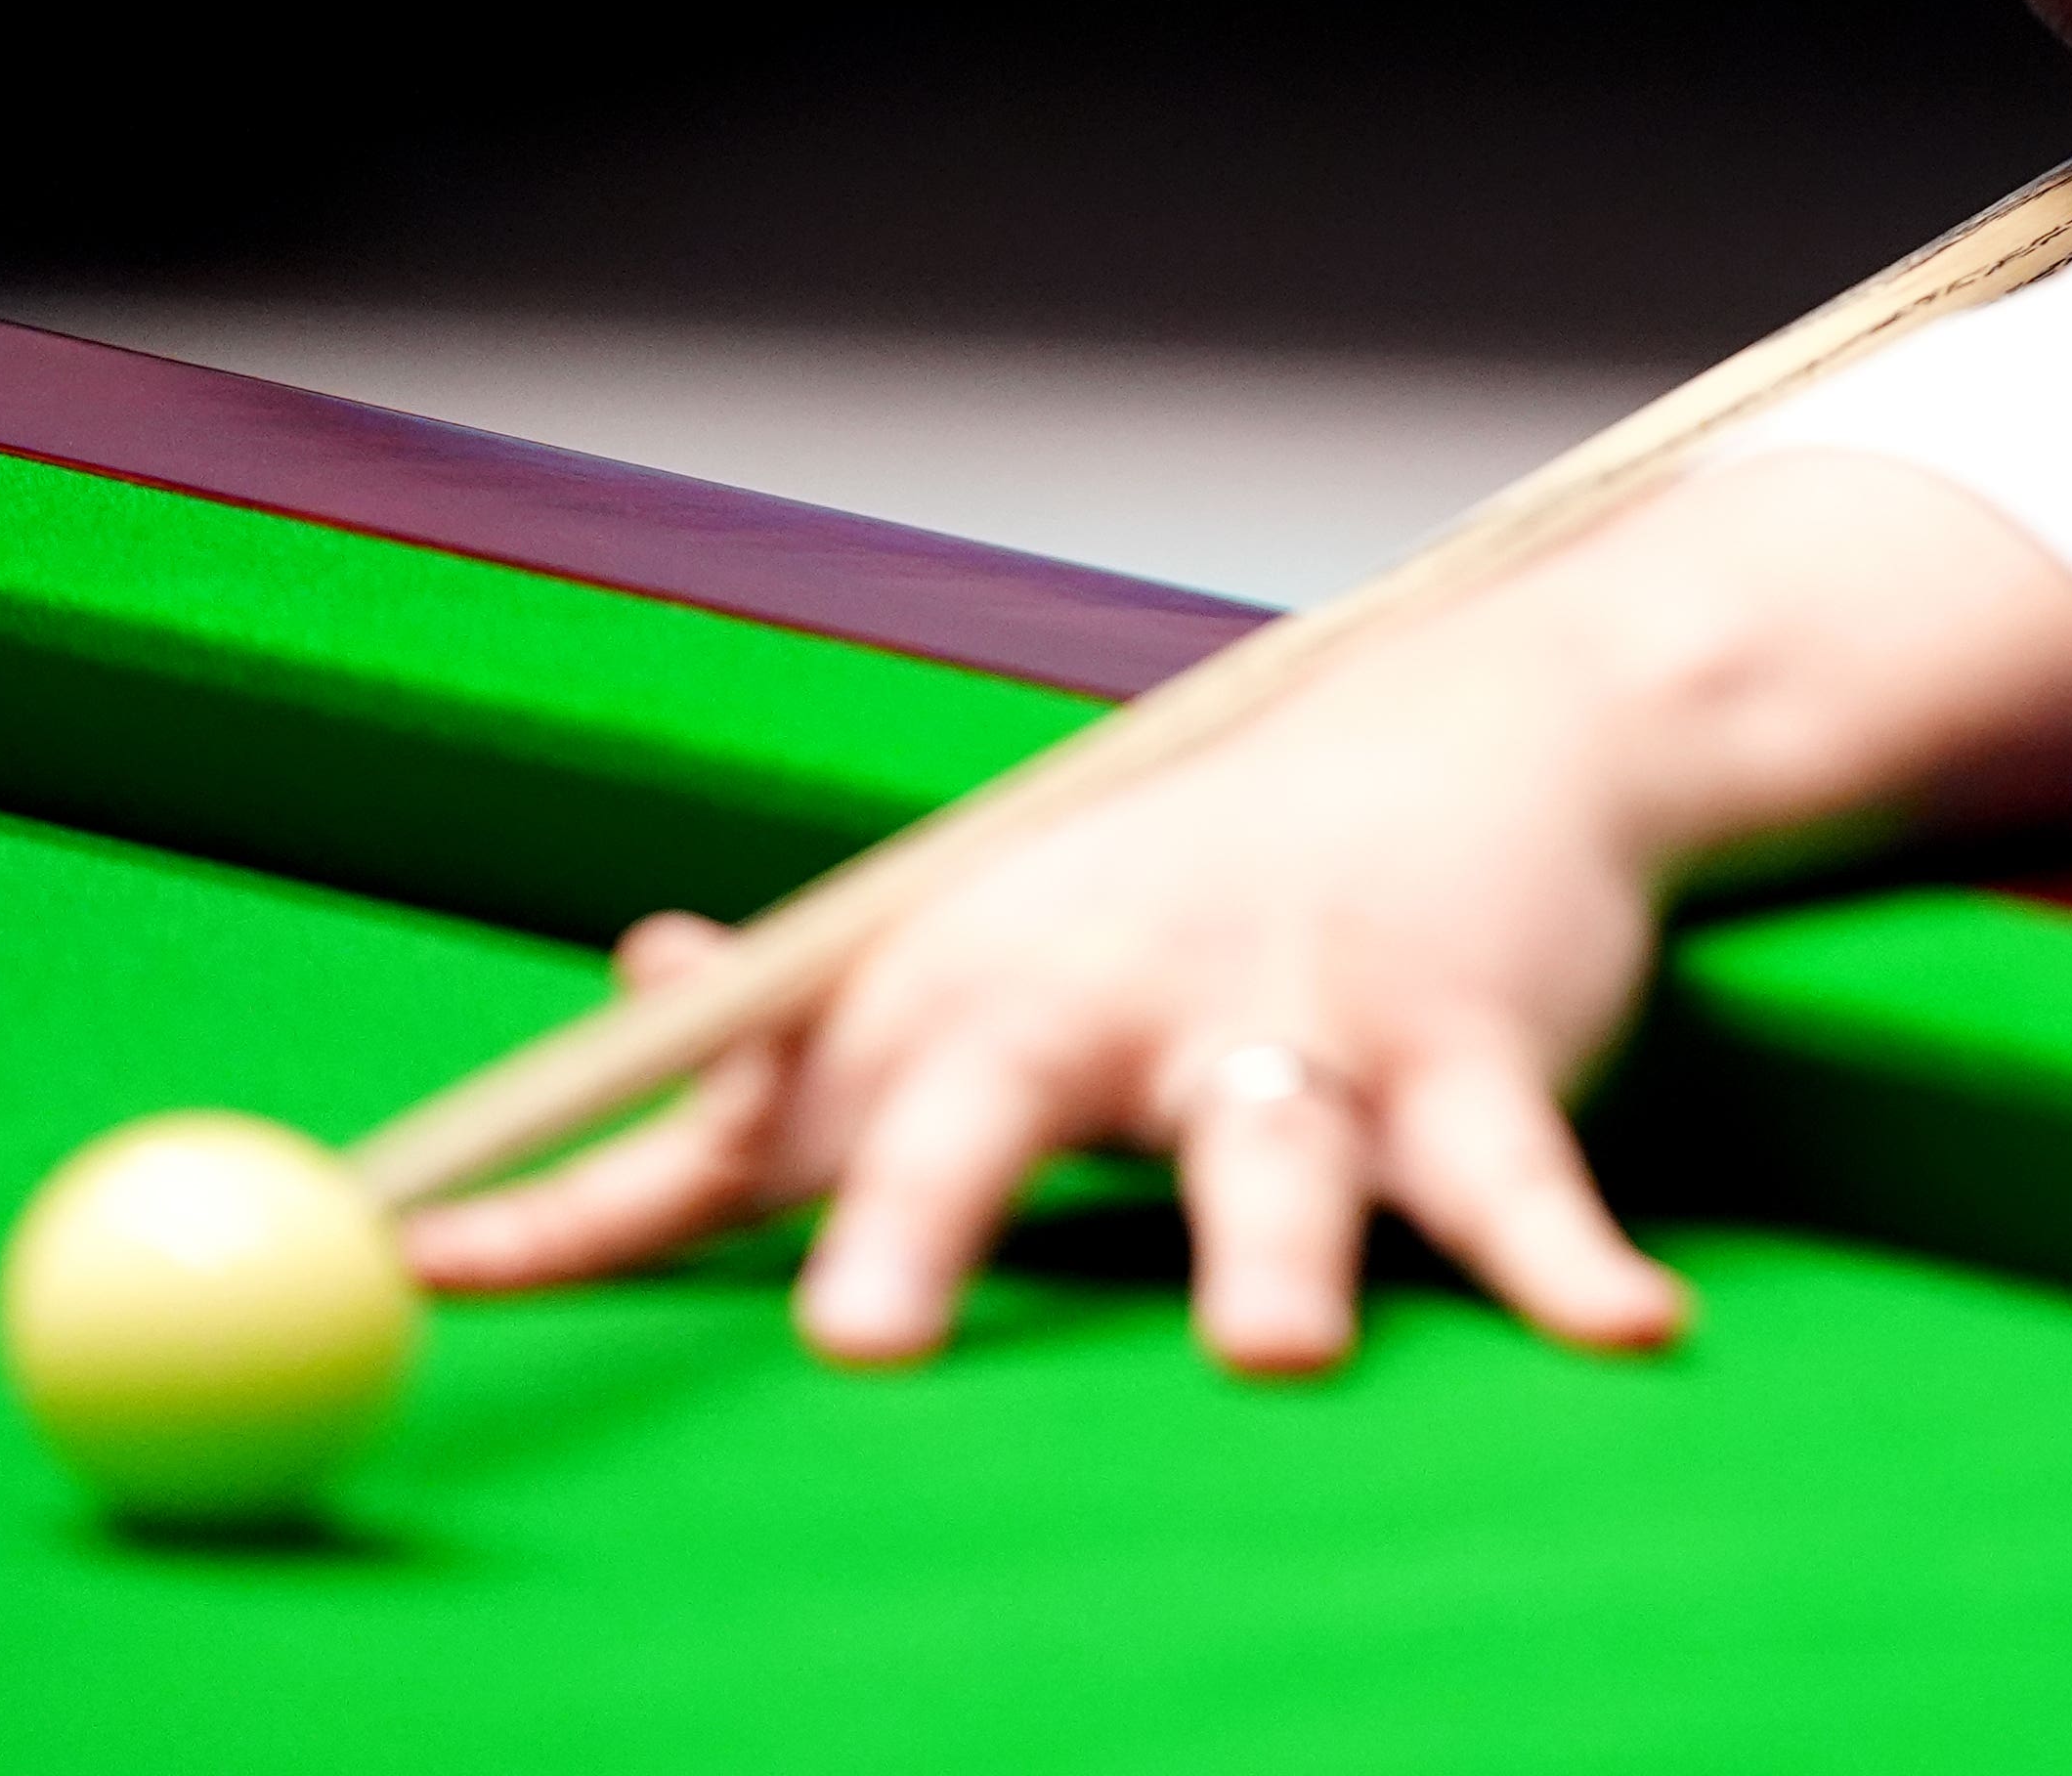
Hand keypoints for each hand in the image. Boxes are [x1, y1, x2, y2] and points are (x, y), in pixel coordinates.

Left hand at [398, 450, 2071, 1373]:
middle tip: (863, 1340)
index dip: (594, 1206)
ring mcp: (1297, 1029)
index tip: (444, 1268)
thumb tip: (622, 993)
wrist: (1479, 721)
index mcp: (964, 990)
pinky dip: (1572, 1262)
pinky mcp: (1467, 1059)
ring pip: (1275, 1154)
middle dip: (923, 1213)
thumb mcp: (988, 930)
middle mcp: (1110, 1002)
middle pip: (992, 1106)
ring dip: (1275, 1249)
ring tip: (1274, 1350)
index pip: (745, 1116)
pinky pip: (1519, 1184)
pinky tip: (1626, 1335)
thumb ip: (797, 1030)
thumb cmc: (1202, 868)